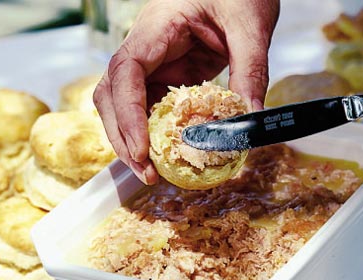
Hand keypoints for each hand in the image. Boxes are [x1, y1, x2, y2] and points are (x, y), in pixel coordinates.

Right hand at [93, 0, 279, 183]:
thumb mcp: (249, 25)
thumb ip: (251, 71)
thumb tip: (249, 121)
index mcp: (156, 28)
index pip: (125, 74)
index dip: (127, 115)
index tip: (142, 150)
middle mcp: (145, 49)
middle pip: (112, 96)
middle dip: (123, 138)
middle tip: (146, 172)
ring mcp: (153, 65)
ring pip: (124, 106)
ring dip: (132, 141)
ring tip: (151, 172)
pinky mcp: (166, 77)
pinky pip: (150, 108)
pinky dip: (152, 134)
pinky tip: (164, 153)